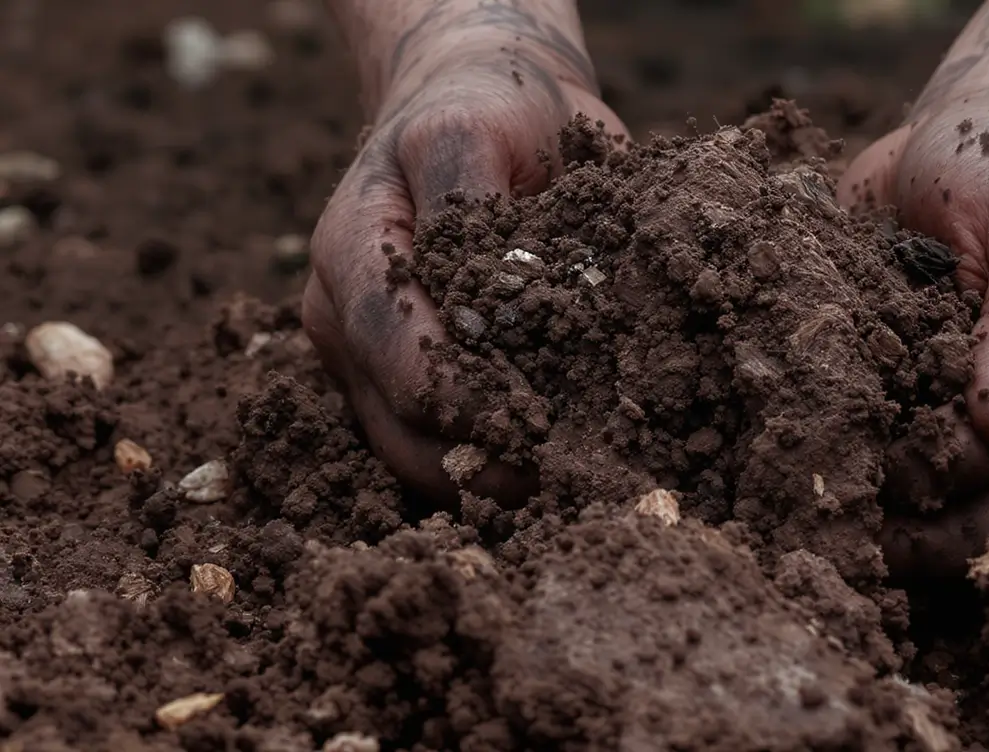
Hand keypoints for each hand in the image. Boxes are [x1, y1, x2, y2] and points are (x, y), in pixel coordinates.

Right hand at [302, 25, 627, 501]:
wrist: (474, 102)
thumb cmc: (485, 112)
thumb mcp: (474, 130)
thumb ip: (468, 207)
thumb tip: (492, 305)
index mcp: (353, 249)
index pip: (397, 349)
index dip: (468, 399)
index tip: (545, 428)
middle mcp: (343, 314)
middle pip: (401, 426)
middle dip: (484, 465)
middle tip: (572, 486)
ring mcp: (364, 358)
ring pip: (414, 456)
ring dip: (487, 484)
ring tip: (566, 494)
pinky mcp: (398, 383)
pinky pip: (434, 448)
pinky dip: (489, 470)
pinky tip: (548, 478)